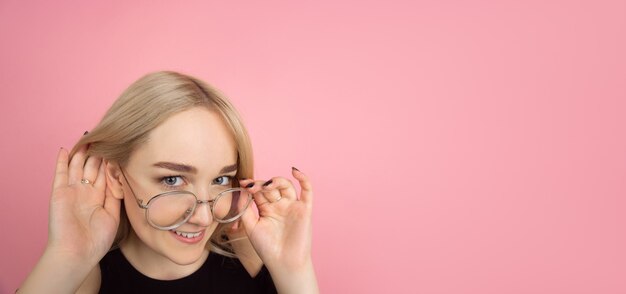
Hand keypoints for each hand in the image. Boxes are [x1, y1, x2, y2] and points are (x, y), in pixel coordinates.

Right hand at [47, 146, 119, 263]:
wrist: (77, 253)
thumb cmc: (96, 239)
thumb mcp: (113, 214)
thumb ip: (115, 194)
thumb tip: (119, 176)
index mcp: (99, 198)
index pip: (105, 175)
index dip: (110, 162)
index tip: (118, 147)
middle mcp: (85, 193)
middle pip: (92, 168)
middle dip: (98, 153)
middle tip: (105, 137)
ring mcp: (72, 192)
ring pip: (77, 167)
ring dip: (82, 153)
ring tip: (88, 137)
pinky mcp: (59, 193)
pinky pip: (60, 174)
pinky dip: (62, 162)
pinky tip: (65, 149)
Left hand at [238, 168, 313, 270]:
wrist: (284, 263)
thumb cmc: (267, 248)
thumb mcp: (251, 227)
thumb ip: (245, 209)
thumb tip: (240, 191)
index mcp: (266, 209)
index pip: (259, 191)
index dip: (252, 185)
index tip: (243, 183)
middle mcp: (279, 205)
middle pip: (271, 187)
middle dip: (261, 184)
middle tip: (253, 186)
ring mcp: (292, 206)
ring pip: (286, 186)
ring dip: (276, 181)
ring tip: (267, 185)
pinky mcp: (304, 209)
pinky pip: (307, 191)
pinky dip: (303, 179)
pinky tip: (295, 171)